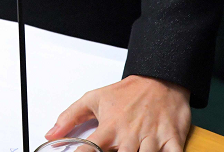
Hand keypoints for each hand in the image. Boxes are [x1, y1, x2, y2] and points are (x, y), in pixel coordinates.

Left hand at [45, 75, 190, 151]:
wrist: (160, 79)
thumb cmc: (127, 92)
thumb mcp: (94, 98)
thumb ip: (70, 116)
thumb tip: (51, 133)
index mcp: (110, 126)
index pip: (90, 149)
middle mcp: (129, 134)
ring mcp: (152, 138)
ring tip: (133, 151)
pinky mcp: (172, 140)